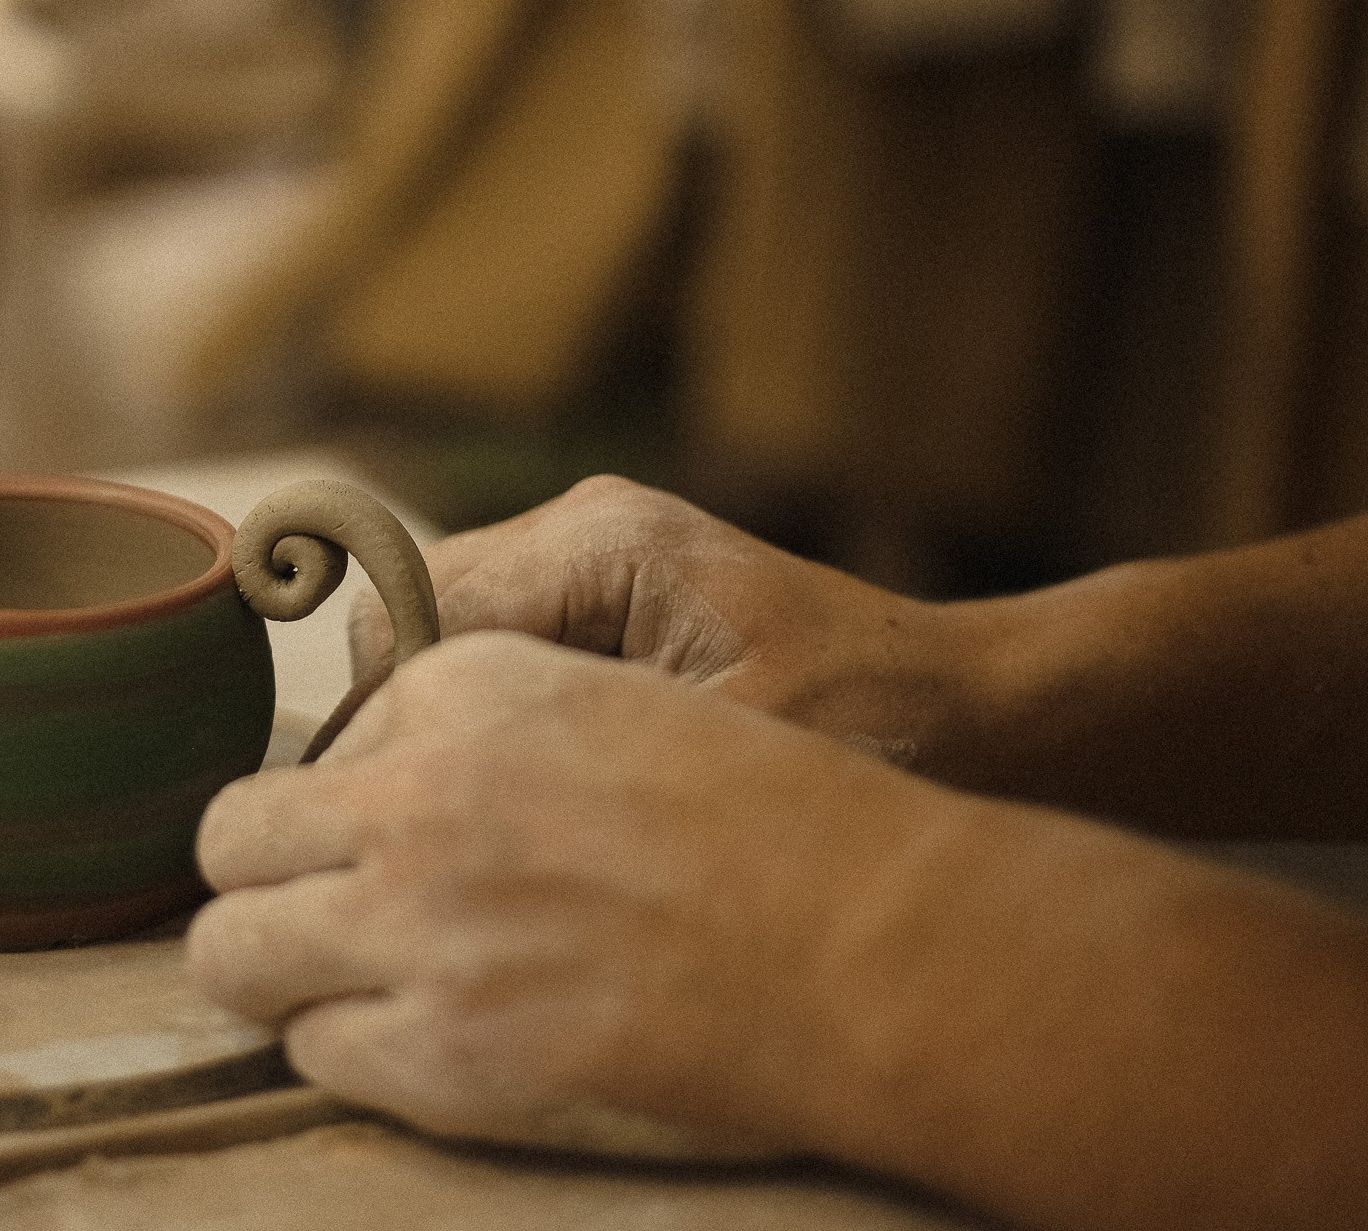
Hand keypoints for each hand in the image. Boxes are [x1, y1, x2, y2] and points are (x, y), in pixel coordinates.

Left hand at [188, 630, 974, 1159]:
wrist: (880, 942)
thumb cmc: (782, 803)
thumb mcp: (643, 659)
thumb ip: (488, 672)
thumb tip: (370, 740)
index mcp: (472, 682)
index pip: (326, 730)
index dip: (359, 787)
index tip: (403, 821)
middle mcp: (425, 793)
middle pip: (229, 834)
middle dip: (263, 866)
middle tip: (325, 899)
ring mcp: (426, 927)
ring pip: (231, 951)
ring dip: (275, 960)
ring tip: (344, 972)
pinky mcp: (450, 1054)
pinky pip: (310, 1047)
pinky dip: (349, 1043)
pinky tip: (424, 1031)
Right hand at [341, 476, 983, 773]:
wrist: (985, 716)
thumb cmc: (876, 736)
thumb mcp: (716, 756)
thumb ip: (566, 747)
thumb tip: (412, 772)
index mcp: (601, 545)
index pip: (407, 614)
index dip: (382, 725)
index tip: (395, 829)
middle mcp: (584, 529)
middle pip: (410, 619)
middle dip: (407, 727)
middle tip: (446, 838)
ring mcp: (597, 559)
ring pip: (445, 639)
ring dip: (451, 727)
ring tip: (497, 824)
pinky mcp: (615, 599)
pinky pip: (502, 654)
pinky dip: (499, 723)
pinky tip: (547, 798)